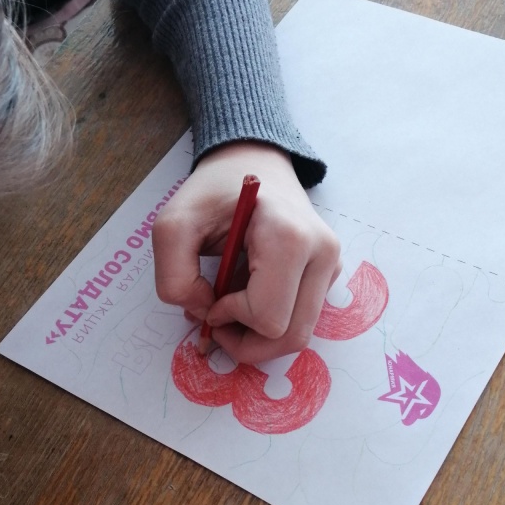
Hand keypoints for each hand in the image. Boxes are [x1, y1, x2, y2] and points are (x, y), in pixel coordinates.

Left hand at [152, 142, 340, 362]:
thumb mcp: (173, 223)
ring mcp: (331, 265)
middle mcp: (322, 253)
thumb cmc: (215, 191)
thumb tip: (204, 314)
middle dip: (247, 343)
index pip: (268, 317)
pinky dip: (272, 322)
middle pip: (291, 337)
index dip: (230, 320)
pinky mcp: (329, 273)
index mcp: (290, 237)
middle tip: (217, 321)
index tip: (209, 298)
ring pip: (299, 335)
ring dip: (259, 336)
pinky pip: (302, 319)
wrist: (253, 161)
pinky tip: (252, 294)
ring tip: (231, 307)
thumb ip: (174, 277)